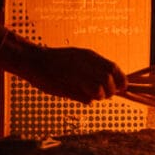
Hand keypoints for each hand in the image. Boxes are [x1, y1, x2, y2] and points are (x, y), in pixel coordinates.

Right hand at [0, 36, 126, 103]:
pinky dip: (90, 98)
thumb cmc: (52, 64)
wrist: (33, 61)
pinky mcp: (73, 82)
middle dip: (112, 90)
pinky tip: (79, 94)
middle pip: (112, 79)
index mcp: (89, 55)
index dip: (120, 80)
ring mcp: (81, 72)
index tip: (119, 88)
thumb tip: (96, 94)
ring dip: (101, 95)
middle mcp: (88, 62)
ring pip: (103, 88)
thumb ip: (87, 75)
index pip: (114, 68)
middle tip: (103, 95)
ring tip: (90, 94)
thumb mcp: (74, 63)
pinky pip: (91, 94)